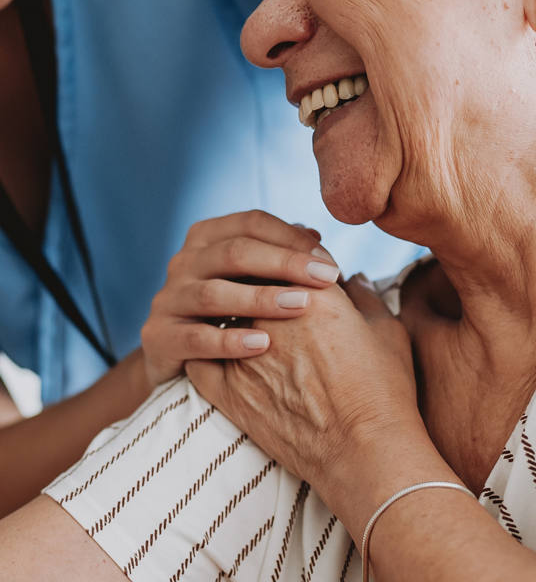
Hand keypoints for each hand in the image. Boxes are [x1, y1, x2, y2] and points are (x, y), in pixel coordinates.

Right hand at [140, 211, 340, 389]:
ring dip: (260, 299)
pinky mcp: (159, 336)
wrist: (177, 359)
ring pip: (214, 293)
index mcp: (206, 237)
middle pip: (235, 252)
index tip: (328, 262)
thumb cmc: (227, 312)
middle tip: (326, 279)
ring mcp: (168, 298)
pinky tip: (263, 346)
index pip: (252, 223)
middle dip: (285, 264)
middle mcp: (183, 261)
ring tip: (300, 306)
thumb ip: (279, 257)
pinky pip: (196, 338)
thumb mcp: (251, 279)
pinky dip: (230, 341)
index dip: (292, 238)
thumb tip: (315, 238)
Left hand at [186, 274, 423, 511]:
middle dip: (257, 280)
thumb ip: (365, 297)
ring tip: (241, 322)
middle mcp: (271, 315)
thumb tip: (354, 279)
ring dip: (230, 313)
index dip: (293, 260)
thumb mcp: (387, 333)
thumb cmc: (385, 394)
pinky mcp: (227, 389)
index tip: (298, 269)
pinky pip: (200, 359)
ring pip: (221, 315)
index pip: (290, 257)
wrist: (364, 453)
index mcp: (314, 293)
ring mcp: (244, 352)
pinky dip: (206, 352)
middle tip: (265, 291)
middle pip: (250, 279)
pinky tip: (215, 353)